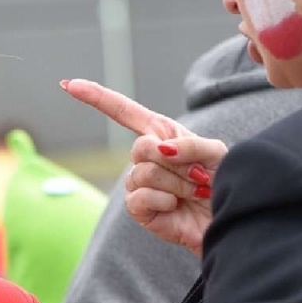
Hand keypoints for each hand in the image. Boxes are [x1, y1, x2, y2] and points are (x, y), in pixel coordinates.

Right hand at [61, 78, 227, 256]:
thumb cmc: (225, 183)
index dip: (97, 98)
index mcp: (162, 135)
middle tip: (198, 177)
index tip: (69, 84)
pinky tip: (176, 208)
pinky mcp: (139, 210)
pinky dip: (164, 201)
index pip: (124, 112)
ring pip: (143, 174)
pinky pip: (140, 197)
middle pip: (141, 148)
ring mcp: (140, 184)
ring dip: (176, 185)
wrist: (232, 218)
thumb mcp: (216, 152)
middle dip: (174, 163)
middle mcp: (147, 158)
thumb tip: (158, 149)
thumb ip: (188, 144)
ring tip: (193, 194)